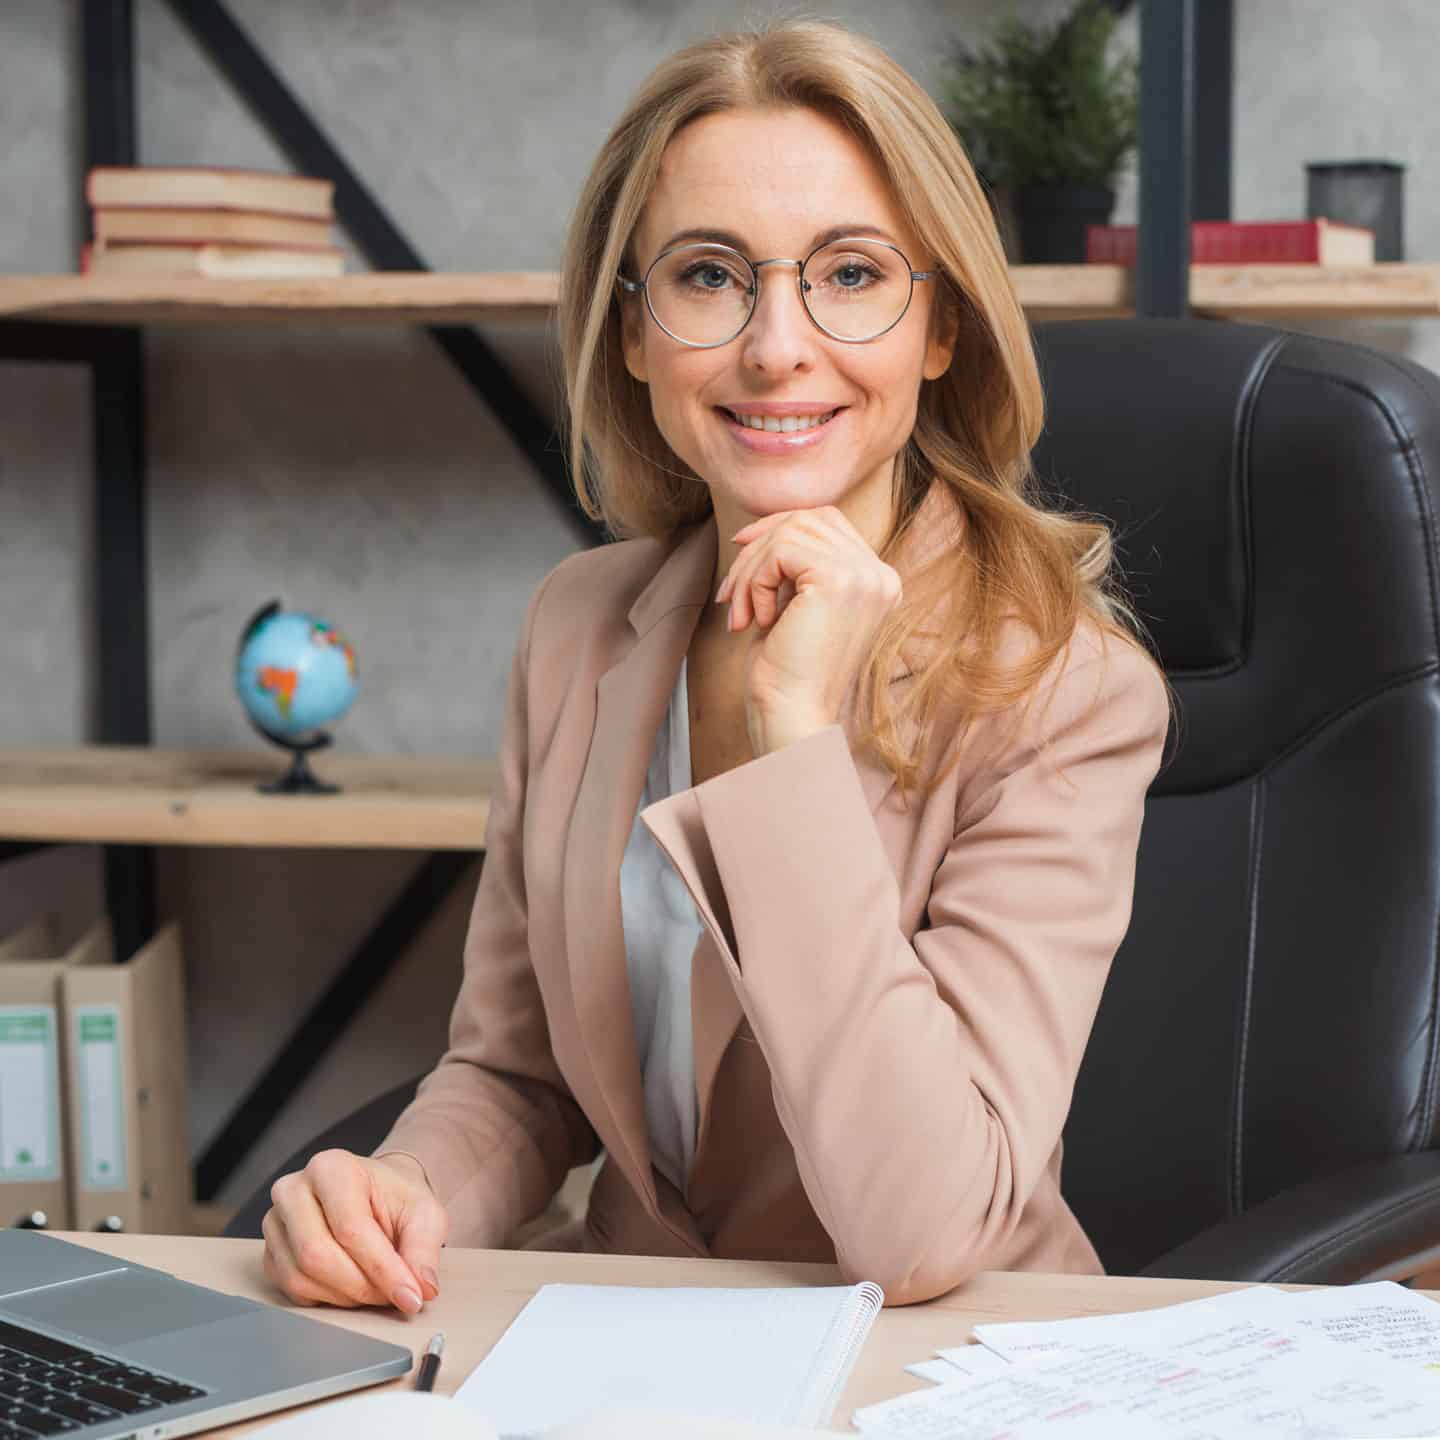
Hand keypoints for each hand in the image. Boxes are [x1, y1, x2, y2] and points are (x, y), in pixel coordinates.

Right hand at [262, 1149, 447, 1313]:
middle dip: (362, 1286)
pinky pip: (292, 1291)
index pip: (351, 1227)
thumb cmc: (396, 1199)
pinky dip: (328, 1300)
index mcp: (332, 1168)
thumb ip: (424, 1248)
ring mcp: (276, 1223)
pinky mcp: (271, 1254)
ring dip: (346, 1297)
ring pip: (301, 1277)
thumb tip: (422, 1289)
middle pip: (317, 1255)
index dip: (383, 1268)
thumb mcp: (424, 1213)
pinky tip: (353, 1288)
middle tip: (393, 1295)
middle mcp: (294, 1190)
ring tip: (377, 1289)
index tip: (411, 1296)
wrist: (375, 1194)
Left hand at [715, 507, 901, 755]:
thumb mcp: (793, 605)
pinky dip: (755, 581)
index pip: (826, 521)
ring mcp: (865, 575)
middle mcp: (880, 575)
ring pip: (789, 532)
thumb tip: (757, 526)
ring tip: (740, 613)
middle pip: (807, 520)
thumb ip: (793, 565)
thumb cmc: (787, 671)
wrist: (792, 716)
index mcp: (878, 581)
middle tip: (730, 594)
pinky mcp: (839, 580)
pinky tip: (756, 619)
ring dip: (750, 570)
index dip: (778, 528)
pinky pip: (780, 551)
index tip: (741, 552)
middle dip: (757, 549)